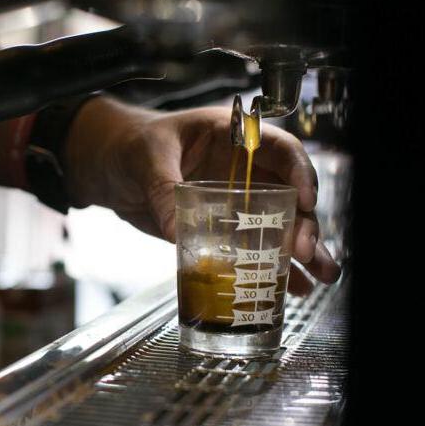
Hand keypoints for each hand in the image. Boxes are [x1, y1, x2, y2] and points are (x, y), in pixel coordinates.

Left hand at [65, 96, 340, 293]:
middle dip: (303, 223)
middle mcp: (242, 170)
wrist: (105, 165)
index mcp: (233, 137)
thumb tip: (175, 226)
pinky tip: (290, 287)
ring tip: (319, 276)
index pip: (279, 149)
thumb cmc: (128, 144)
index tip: (304, 200)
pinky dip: (273, 268)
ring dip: (300, 252)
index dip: (299, 173)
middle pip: (288, 194)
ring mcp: (235, 202)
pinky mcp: (221, 230)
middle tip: (304, 251)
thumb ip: (163, 187)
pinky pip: (252, 248)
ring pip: (279, 225)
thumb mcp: (145, 157)